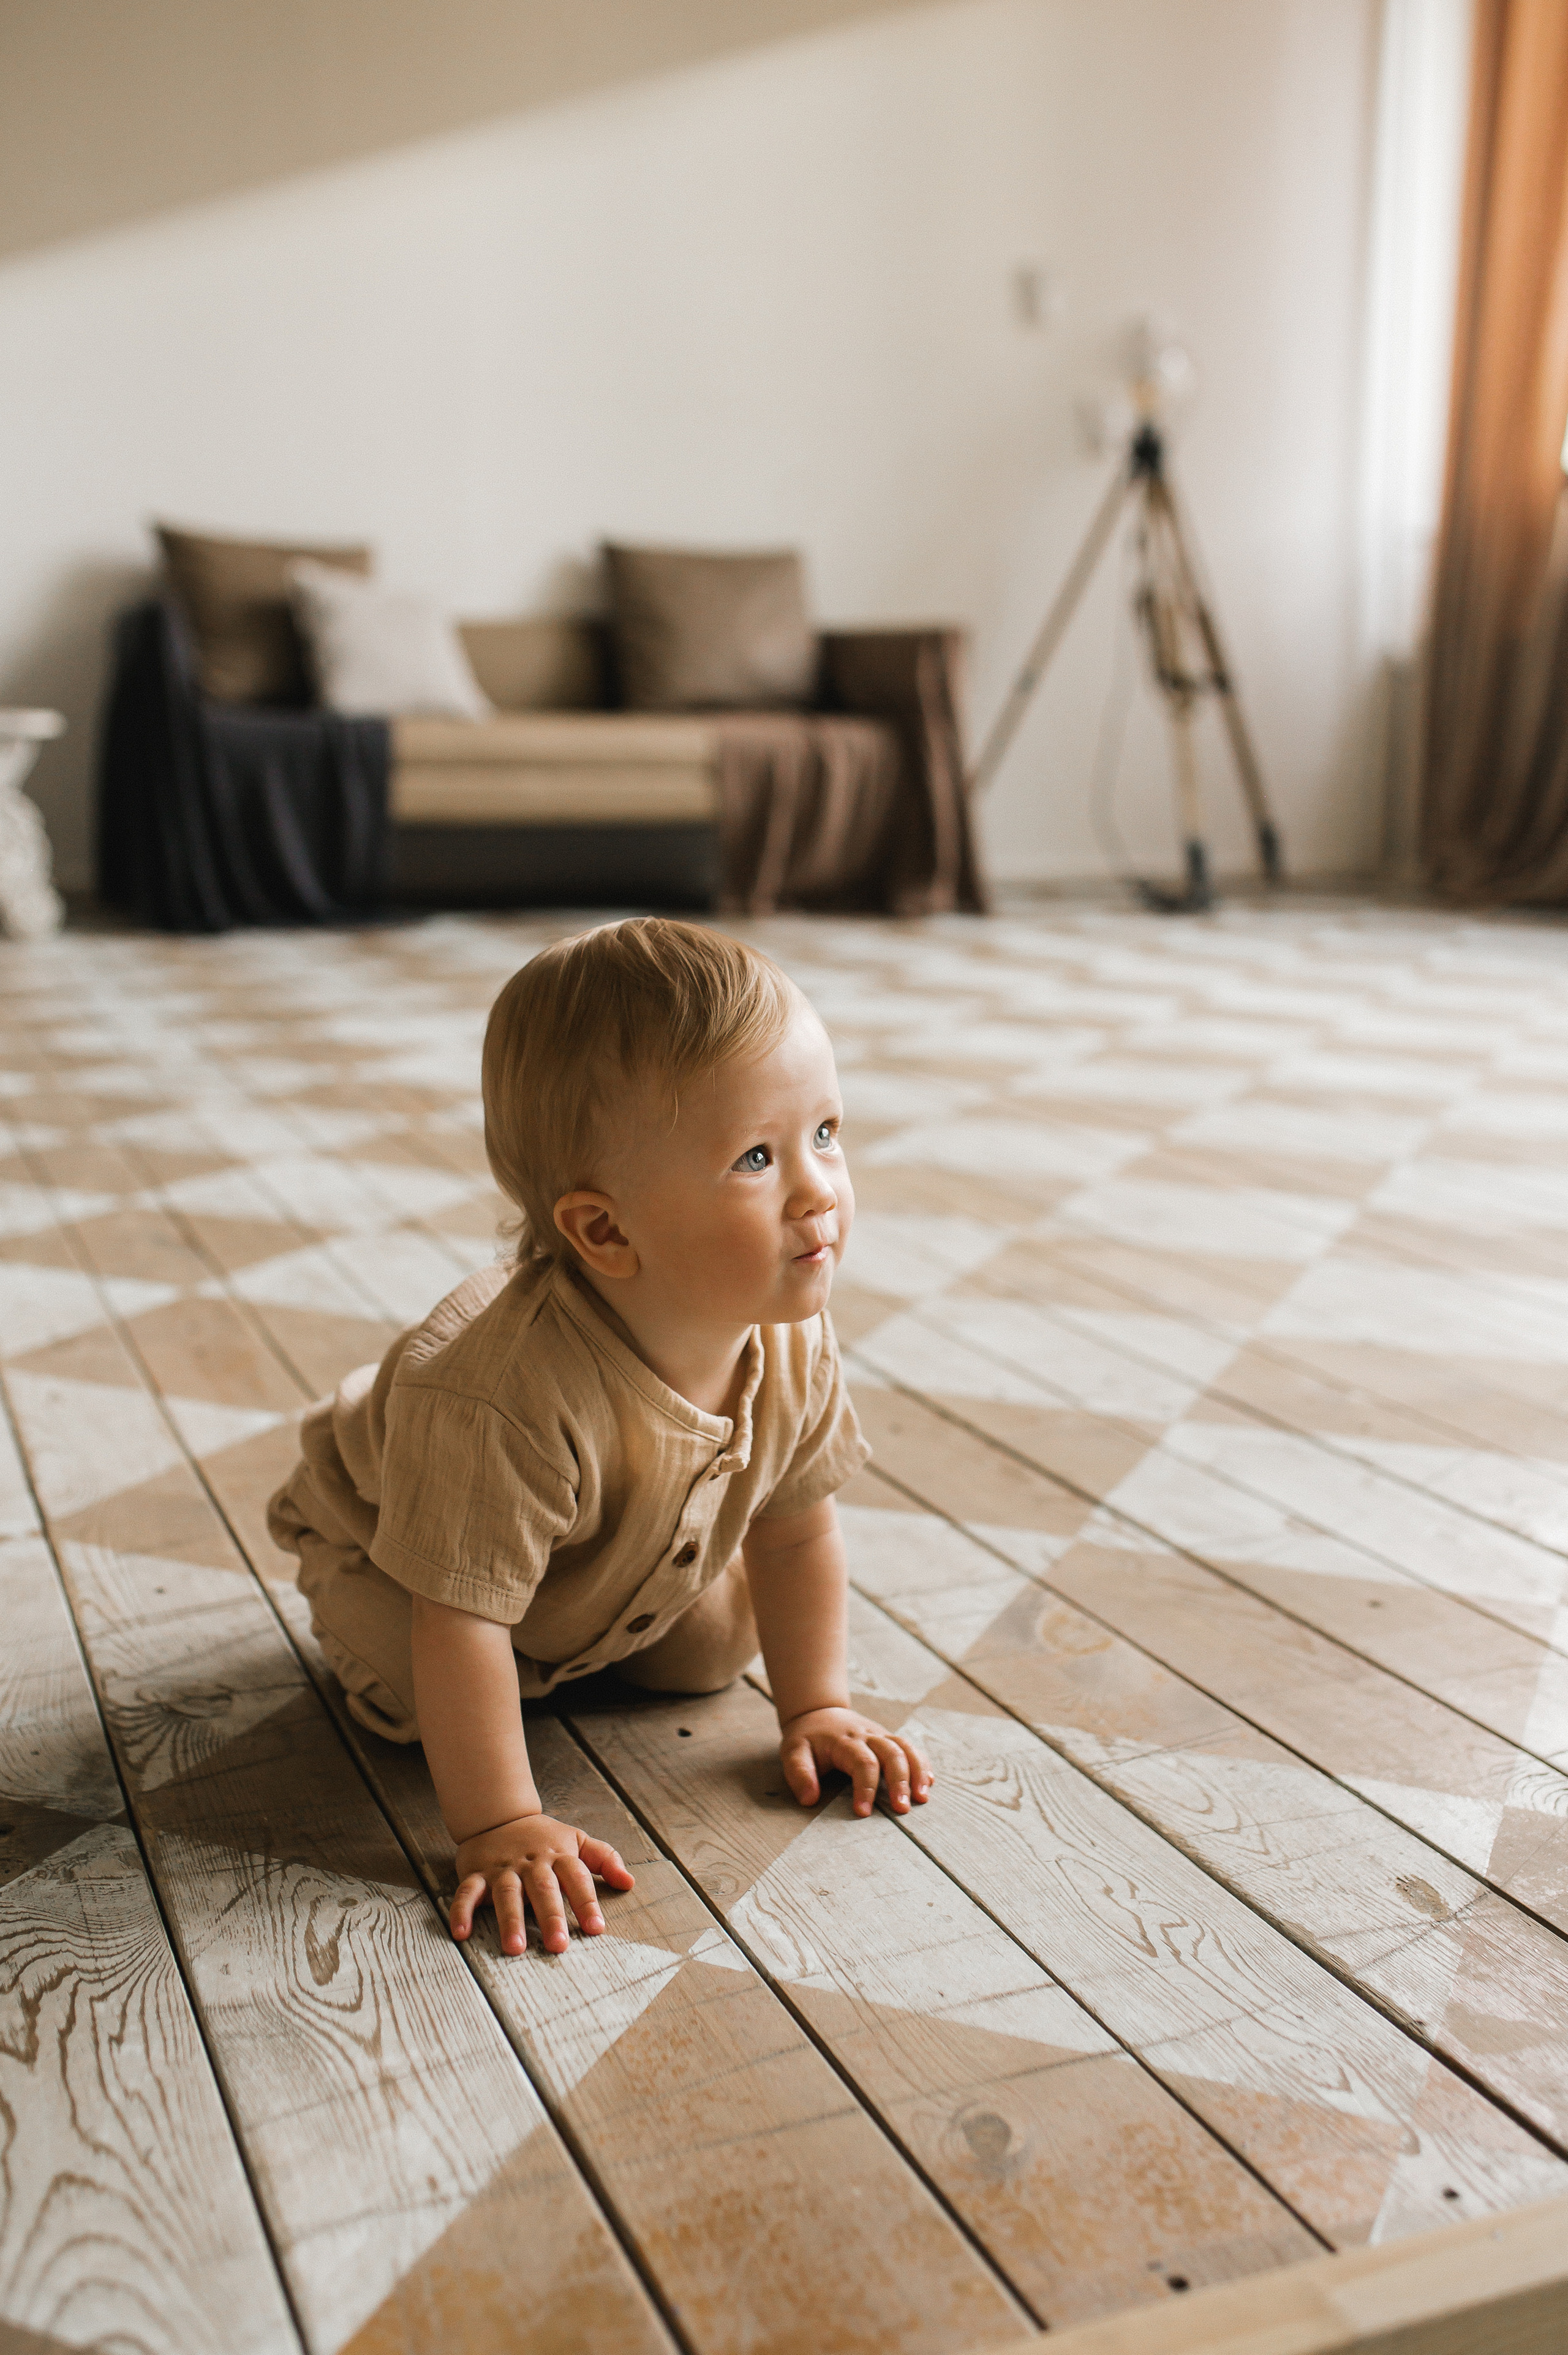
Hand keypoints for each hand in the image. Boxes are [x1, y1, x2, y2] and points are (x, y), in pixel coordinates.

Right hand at [450, 1813, 633, 1955]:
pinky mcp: (476, 1874)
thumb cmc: (543, 1838)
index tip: (596, 1928)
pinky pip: (467, 1893)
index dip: (586, 1902)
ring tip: (515, 1948)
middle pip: (543, 1890)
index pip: (577, 1878)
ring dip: (510, 1921)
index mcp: (558, 1856)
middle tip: (558, 1946)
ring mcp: (502, 1870)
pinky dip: (461, 1912)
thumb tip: (629, 1882)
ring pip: (507, 1895)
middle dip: (551, 1917)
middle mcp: (531, 1864)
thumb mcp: (576, 1840)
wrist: (498, 1815)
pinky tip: (461, 1933)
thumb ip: (604, 1858)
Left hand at [778, 1707, 932, 1817]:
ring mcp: (880, 1735)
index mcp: (844, 1741)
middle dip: (899, 1781)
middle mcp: (867, 1736)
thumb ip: (799, 1774)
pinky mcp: (888, 1739)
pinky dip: (922, 1763)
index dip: (865, 1787)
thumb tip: (809, 1799)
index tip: (863, 1812)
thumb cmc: (807, 1739)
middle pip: (891, 1753)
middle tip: (902, 1809)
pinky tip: (928, 1782)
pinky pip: (910, 1747)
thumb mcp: (794, 1752)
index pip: (861, 1762)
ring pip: (906, 1748)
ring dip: (917, 1772)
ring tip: (922, 1798)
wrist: (819, 1713)